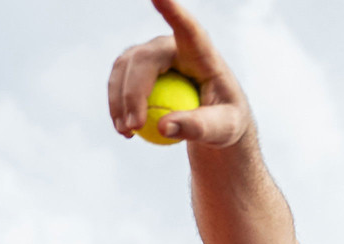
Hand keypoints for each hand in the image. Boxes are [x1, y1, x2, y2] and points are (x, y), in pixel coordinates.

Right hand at [106, 0, 251, 146]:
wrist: (215, 121)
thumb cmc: (226, 121)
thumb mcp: (223, 130)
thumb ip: (199, 127)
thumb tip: (164, 126)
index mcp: (202, 53)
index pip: (188, 29)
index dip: (173, 11)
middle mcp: (173, 45)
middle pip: (143, 59)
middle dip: (133, 93)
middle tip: (134, 127)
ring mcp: (152, 54)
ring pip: (124, 68)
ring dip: (119, 101)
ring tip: (127, 133)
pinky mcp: (138, 67)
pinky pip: (118, 81)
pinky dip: (117, 105)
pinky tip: (124, 130)